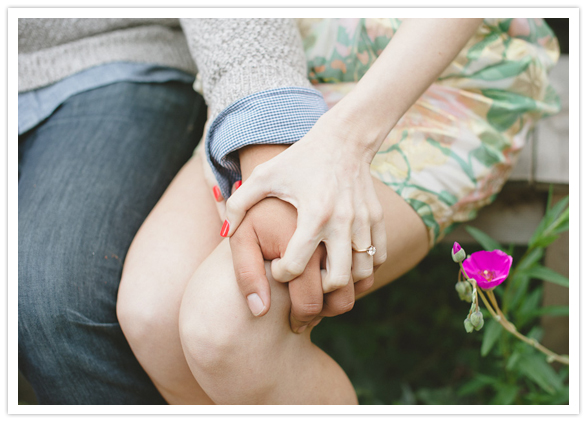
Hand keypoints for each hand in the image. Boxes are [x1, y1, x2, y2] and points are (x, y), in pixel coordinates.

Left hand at [224, 115, 386, 292]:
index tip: (277, 264)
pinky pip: (378, 260)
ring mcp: (365, 223)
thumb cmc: (299, 159)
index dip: (280, 273)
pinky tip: (345, 262)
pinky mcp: (378, 220)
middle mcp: (343, 223)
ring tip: (324, 274)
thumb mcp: (264, 176)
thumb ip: (238, 203)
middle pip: (336, 282)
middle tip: (304, 280)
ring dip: (343, 283)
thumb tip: (223, 235)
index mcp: (314, 215)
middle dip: (317, 291)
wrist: (344, 139)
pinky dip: (363, 269)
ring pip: (362, 275)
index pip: (295, 267)